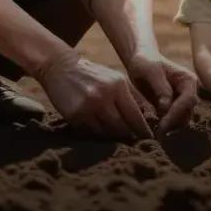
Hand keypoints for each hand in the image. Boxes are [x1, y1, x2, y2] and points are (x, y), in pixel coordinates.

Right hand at [36, 49, 151, 139]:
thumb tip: (149, 115)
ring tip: (118, 139)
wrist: (60, 67)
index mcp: (118, 85)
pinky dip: (98, 133)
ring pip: (107, 132)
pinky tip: (100, 131)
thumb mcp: (115, 78)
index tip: (149, 139)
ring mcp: (89, 106)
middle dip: (129, 136)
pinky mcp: (75, 114)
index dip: (143, 130)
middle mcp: (105, 95)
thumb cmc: (92, 74)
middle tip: (135, 143)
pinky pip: (91, 131)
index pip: (135, 114)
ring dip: (114, 137)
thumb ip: (132, 95)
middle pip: (122, 126)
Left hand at [124, 49, 198, 132]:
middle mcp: (189, 92)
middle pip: (187, 113)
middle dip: (173, 124)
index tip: (162, 125)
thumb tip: (166, 107)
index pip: (188, 100)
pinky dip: (164, 127)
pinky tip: (153, 129)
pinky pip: (172, 122)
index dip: (176, 113)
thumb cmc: (144, 62)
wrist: (140, 61)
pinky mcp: (172, 108)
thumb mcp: (150, 70)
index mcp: (188, 80)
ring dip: (169, 128)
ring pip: (181, 121)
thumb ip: (160, 87)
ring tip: (154, 133)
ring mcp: (181, 101)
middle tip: (157, 133)